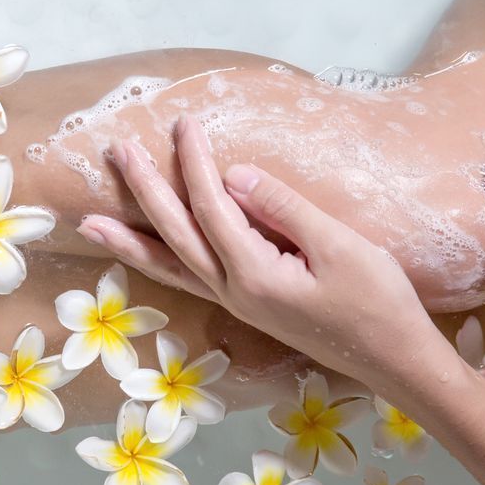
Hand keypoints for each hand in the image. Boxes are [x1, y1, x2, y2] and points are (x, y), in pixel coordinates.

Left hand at [77, 116, 448, 388]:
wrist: (395, 361)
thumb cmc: (379, 302)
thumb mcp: (341, 248)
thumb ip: (284, 210)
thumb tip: (234, 176)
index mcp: (255, 275)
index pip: (212, 208)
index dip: (194, 163)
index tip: (183, 123)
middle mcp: (233, 293)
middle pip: (176, 236)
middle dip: (144, 192)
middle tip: (116, 152)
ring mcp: (236, 304)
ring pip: (172, 266)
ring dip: (131, 239)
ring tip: (89, 221)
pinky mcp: (246, 307)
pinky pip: (189, 279)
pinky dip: (158, 263)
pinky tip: (143, 253)